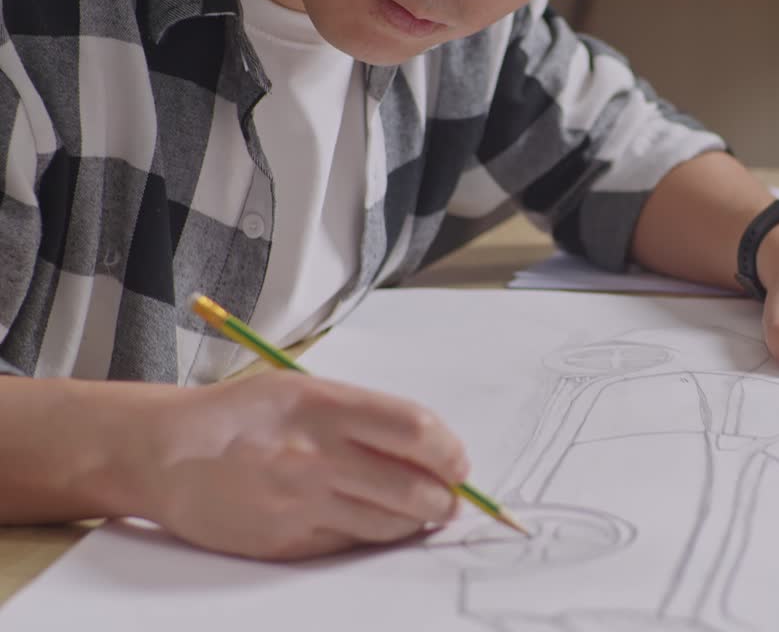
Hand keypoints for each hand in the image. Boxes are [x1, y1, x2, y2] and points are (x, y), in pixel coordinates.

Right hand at [135, 371, 468, 560]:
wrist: (164, 452)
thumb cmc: (242, 416)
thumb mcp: (305, 390)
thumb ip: (366, 416)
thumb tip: (431, 448)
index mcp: (325, 407)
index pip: (417, 432)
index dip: (451, 453)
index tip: (458, 463)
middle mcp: (316, 456)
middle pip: (414, 488)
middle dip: (446, 498)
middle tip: (450, 498)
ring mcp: (301, 504)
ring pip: (390, 524)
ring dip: (417, 522)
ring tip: (421, 511)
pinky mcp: (286, 542)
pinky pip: (352, 544)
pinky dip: (373, 535)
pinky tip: (371, 520)